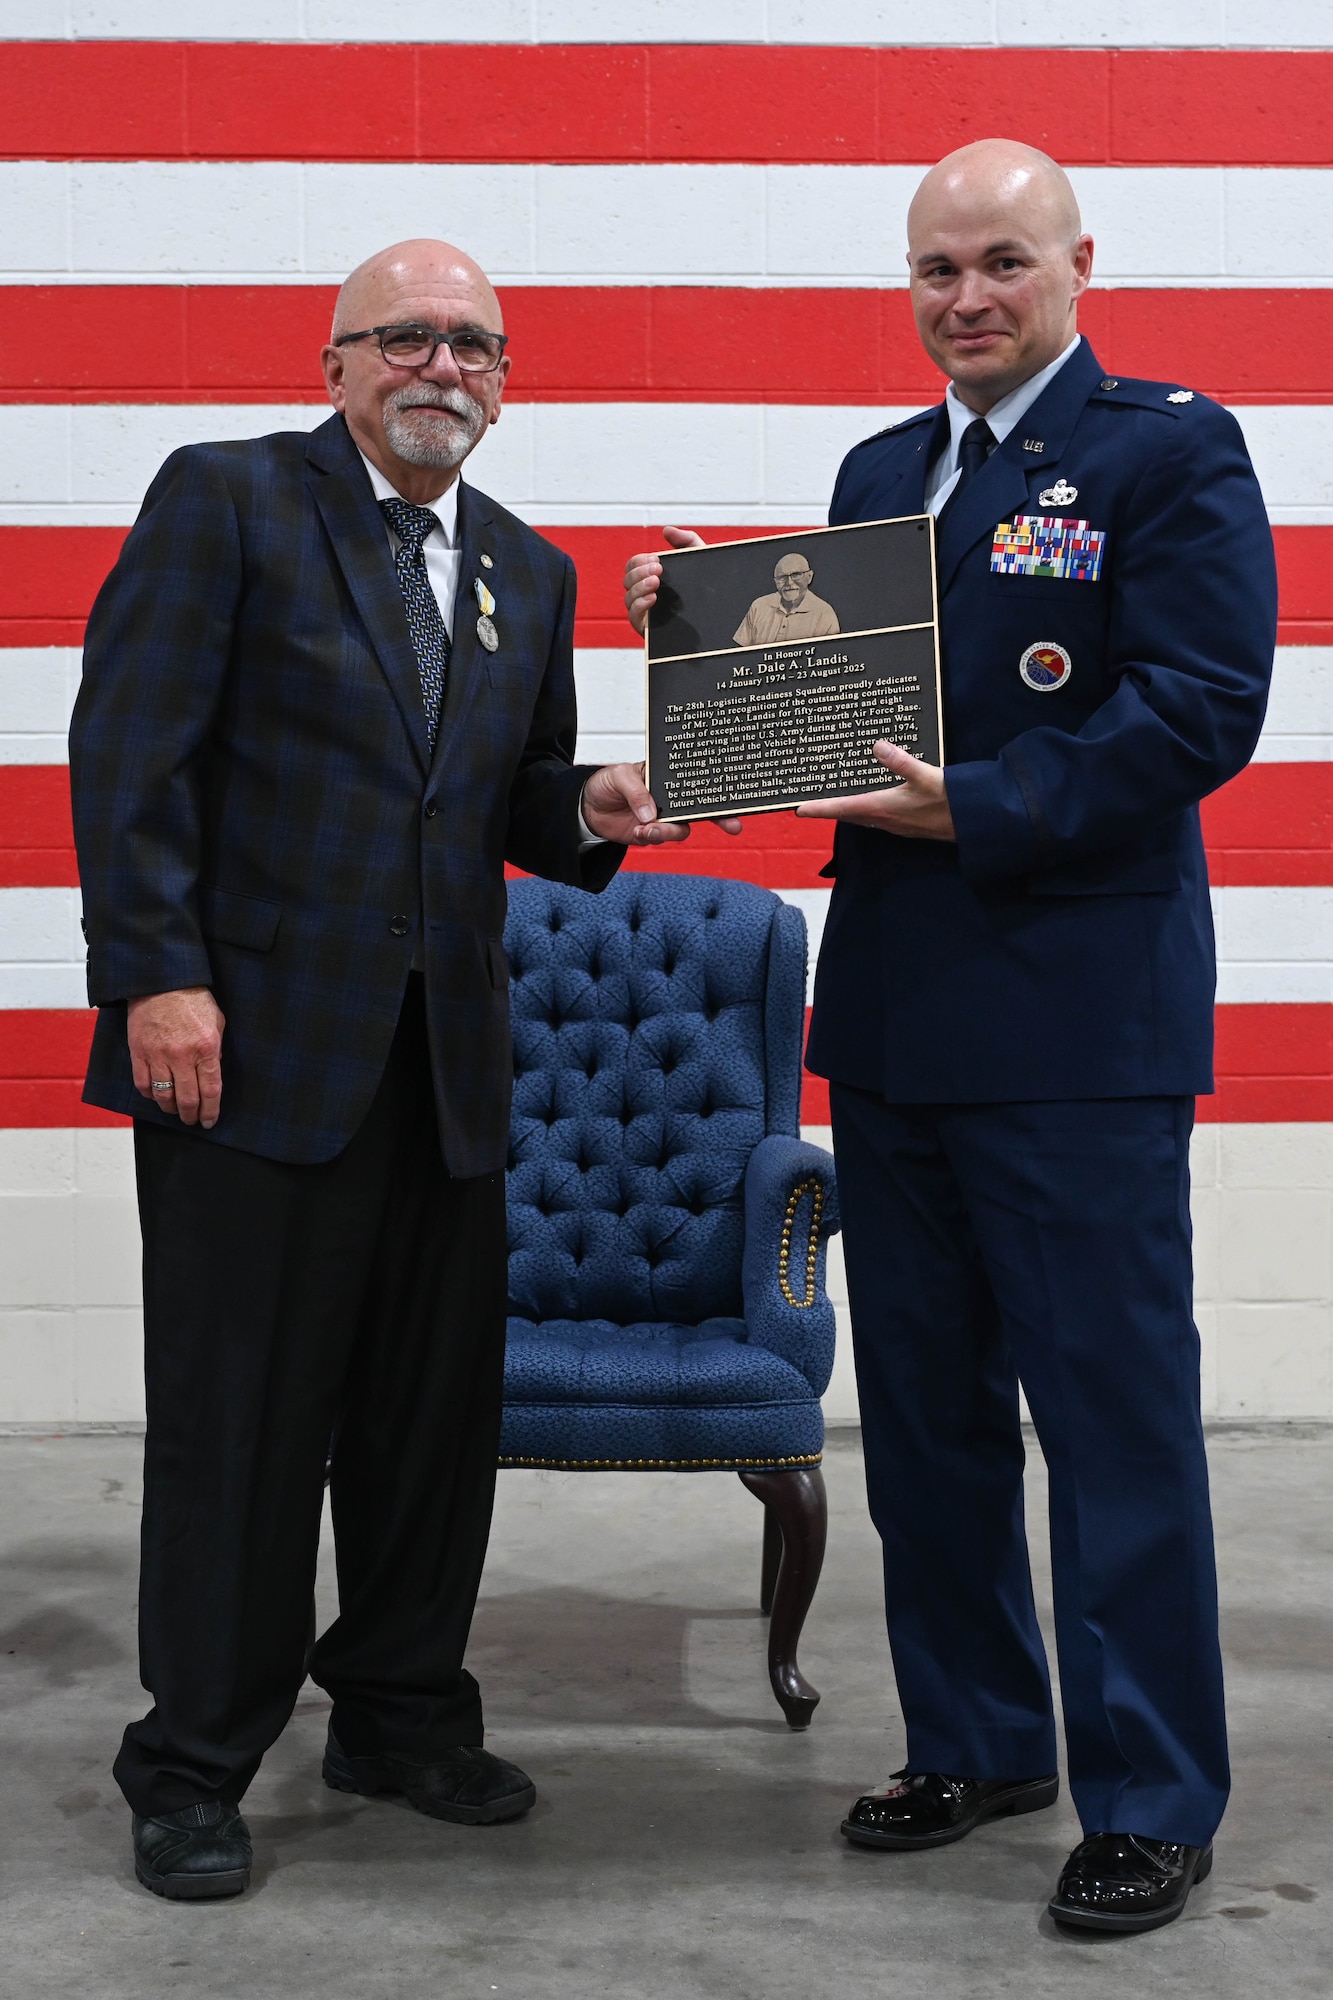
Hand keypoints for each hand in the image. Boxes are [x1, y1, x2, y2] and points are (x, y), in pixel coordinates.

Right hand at [127, 987, 225, 1128]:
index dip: (210, 1111)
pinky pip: (143, 1084)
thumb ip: (216, 1050)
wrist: (161, 981)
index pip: (211, 1090)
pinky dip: (150, 1095)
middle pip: (187, 1098)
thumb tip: (212, 1073)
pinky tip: (157, 1096)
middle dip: (191, 1115)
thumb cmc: (192, 999)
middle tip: (192, 1120)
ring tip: (175, 1111)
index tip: (209, 1121)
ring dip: (170, 1109)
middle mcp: (182, 1055)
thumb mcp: (216, 1021)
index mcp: (206, 1047)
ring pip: (163, 1095)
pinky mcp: (139, 1052)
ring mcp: (158, 1055)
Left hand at [581, 763, 741, 845]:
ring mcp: (662, 818)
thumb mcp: (619, 776)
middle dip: (720, 819)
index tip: (734, 800)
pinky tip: (639, 832)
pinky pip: (660, 840)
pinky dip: (652, 838)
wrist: (585, 806)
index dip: (717, 792)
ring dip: (669, 831)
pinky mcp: (650, 834)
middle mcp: (670, 799)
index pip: (697, 783)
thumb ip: (637, 792)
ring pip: (681, 829)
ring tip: (648, 828)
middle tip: (733, 826)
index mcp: (668, 778)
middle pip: (701, 810)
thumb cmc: (606, 782)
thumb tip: (652, 815)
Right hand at [623, 525, 705, 635]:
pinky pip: (633, 617)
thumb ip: (686, 540)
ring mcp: (648, 612)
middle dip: (639, 572)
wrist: (724, 616)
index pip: (633, 567)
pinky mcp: (650, 628)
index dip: (639, 561)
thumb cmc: (711, 589)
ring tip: (655, 582)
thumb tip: (667, 530)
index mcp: (654, 577)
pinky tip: (652, 597)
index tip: (655, 559)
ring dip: (639, 587)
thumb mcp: (700, 559)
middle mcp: (647, 594)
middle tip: (657, 569)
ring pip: (628, 598)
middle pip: (627, 580)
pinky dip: (639, 605)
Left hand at [797, 741, 955, 840]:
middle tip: (810, 799)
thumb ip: (901, 761)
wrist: (975, 822)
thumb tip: (878, 746)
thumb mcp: (926, 775)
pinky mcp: (906, 822)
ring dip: (846, 807)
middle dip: (828, 807)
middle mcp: (884, 819)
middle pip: (847, 813)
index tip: (798, 808)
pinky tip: (870, 796)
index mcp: (882, 808)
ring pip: (861, 815)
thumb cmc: (950, 800)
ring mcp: (895, 823)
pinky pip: (876, 815)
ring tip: (833, 795)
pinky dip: (865, 806)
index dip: (819, 808)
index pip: (841, 808)